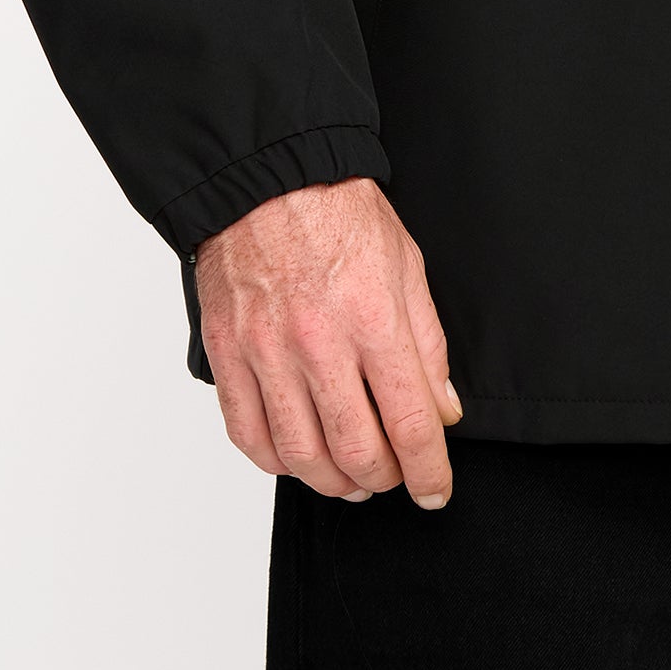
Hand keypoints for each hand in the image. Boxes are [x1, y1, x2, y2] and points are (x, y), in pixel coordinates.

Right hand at [195, 176, 459, 505]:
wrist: (268, 178)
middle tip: (393, 476)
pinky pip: (248, 435)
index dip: (428, 470)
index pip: (411, 422)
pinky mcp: (227, 355)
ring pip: (301, 456)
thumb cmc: (339, 213)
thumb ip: (428, 343)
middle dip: (383, 479)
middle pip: (356, 451)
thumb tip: (443, 408)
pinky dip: (278, 461)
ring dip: (333, 481)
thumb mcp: (408, 265)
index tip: (435, 491)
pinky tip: (300, 457)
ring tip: (351, 478)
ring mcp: (267, 353)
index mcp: (374, 318)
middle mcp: (319, 343)